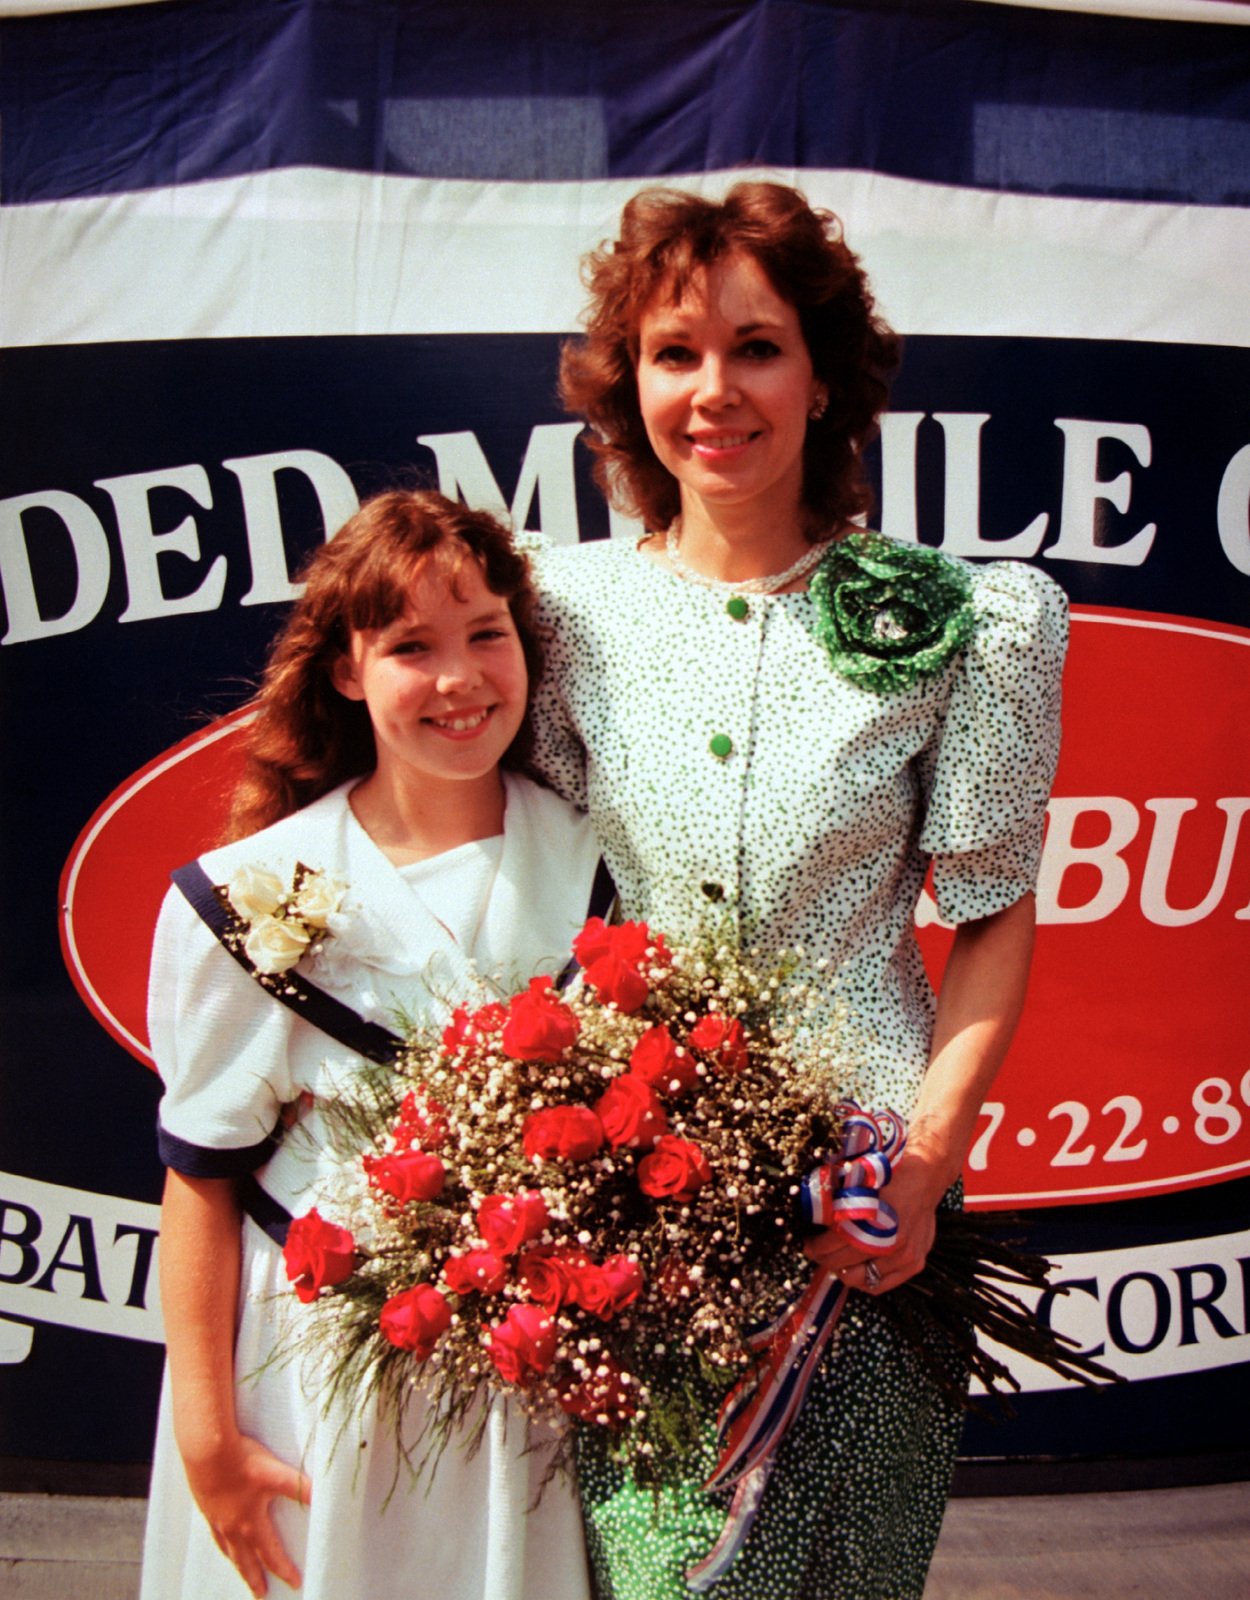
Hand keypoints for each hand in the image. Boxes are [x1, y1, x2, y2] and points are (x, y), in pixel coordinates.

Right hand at [184, 1432, 310, 1596]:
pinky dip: (221, 1543)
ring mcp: (217, 1518)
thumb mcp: (276, 1473)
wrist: (207, 1449)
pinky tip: (222, 1538)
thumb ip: (298, 1486)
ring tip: (240, 1570)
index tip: (295, 1583)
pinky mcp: (206, 1505)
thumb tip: (321, 1497)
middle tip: (261, 1595)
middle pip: (246, 1561)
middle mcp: (232, 1527)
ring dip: (237, 1563)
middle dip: (255, 1579)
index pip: (271, 1554)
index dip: (284, 1569)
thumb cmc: (242, 1462)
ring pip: (228, 1550)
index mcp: (251, 1523)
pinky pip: (214, 1533)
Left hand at [802, 1148, 944, 1294]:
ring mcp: (904, 1255)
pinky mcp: (914, 1264)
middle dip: (824, 1259)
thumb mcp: (858, 1183)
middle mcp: (889, 1240)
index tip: (808, 1243)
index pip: (833, 1242)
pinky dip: (864, 1281)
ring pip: (860, 1279)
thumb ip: (837, 1202)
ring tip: (836, 1261)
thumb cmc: (887, 1178)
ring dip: (843, 1271)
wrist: (924, 1178)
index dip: (816, 1246)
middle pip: (843, 1263)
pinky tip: (856, 1270)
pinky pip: (880, 1285)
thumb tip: (812, 1217)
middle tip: (817, 1252)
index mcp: (872, 1218)